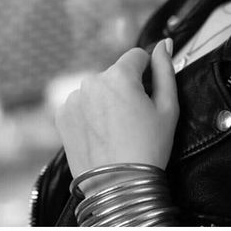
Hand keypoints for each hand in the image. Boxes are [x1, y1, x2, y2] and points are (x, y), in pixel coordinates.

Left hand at [55, 38, 178, 190]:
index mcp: (119, 76)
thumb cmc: (148, 148)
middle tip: (134, 118)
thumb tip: (164, 43)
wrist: (118, 187)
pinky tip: (101, 133)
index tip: (148, 95)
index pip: (137, 55)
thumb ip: (165, 69)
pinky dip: (91, 112)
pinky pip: (82, 102)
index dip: (147, 72)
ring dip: (107, 99)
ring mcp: (74, 98)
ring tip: (116, 129)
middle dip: (126, 87)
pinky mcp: (62, 114)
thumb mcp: (168, 107)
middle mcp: (92, 81)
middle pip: (116, 73)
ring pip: (99, 88)